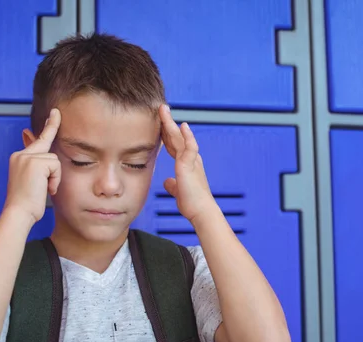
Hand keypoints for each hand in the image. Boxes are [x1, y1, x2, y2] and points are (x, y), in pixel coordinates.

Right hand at [3, 108, 61, 224]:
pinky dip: (55, 179)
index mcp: (19, 159)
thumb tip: (44, 163)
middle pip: (46, 142)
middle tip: (56, 111)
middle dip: (52, 125)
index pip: (36, 140)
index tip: (54, 114)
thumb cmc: (27, 202)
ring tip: (44, 188)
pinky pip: (56, 166)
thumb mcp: (33, 180)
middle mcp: (21, 155)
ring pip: (54, 160)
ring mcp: (26, 157)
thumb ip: (38, 166)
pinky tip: (45, 188)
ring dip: (54, 176)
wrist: (19, 212)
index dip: (47, 126)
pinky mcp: (35, 162)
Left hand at [159, 105, 215, 223]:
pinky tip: (183, 126)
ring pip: (180, 138)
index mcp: (186, 164)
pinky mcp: (190, 166)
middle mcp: (191, 159)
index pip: (174, 145)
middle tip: (161, 109)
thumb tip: (167, 182)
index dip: (167, 134)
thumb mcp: (178, 191)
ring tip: (164, 110)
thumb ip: (173, 185)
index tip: (160, 124)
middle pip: (176, 137)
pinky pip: (190, 147)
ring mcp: (191, 161)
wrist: (201, 212)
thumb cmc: (192, 204)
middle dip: (168, 123)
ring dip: (172, 124)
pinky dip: (187, 136)